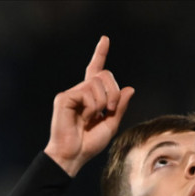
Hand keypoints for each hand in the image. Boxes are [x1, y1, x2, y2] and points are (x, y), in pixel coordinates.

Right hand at [44, 36, 134, 176]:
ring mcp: (72, 93)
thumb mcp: (111, 125)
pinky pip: (88, 93)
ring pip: (98, 83)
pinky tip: (84, 118)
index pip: (96, 71)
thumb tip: (129, 88)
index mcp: (91, 96)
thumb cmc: (89, 144)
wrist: (74, 155)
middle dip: (113, 93)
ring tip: (94, 117)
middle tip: (110, 111)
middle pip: (105, 75)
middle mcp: (80, 91)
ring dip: (103, 102)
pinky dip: (92, 107)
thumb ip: (119, 107)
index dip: (100, 55)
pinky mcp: (64, 97)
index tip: (105, 39)